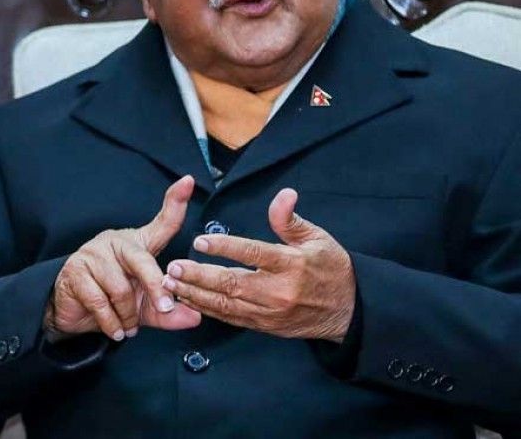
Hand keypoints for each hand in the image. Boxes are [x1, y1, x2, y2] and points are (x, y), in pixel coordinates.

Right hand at [45, 175, 201, 340]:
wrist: (73, 313)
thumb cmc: (114, 302)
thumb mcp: (146, 309)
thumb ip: (169, 313)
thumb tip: (195, 317)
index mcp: (138, 244)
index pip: (161, 222)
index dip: (175, 202)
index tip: (188, 182)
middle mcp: (117, 242)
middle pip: (142, 260)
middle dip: (156, 287)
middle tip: (165, 308)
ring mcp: (93, 253)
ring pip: (120, 287)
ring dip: (127, 314)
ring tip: (129, 326)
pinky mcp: (75, 271)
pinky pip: (99, 300)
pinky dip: (111, 321)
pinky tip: (115, 330)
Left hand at [161, 188, 355, 341]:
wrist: (347, 310)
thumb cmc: (332, 268)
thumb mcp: (317, 238)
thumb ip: (291, 220)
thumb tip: (284, 194)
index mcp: (292, 264)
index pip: (253, 254)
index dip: (225, 247)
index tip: (200, 241)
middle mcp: (278, 291)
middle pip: (232, 283)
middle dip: (199, 276)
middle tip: (174, 267)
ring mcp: (270, 312)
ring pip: (227, 304)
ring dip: (197, 294)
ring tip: (173, 283)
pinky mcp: (265, 325)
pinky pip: (232, 318)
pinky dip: (209, 309)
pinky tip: (190, 300)